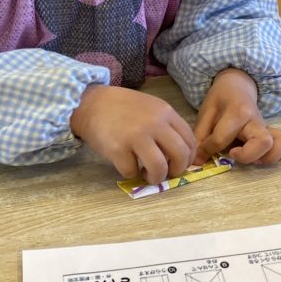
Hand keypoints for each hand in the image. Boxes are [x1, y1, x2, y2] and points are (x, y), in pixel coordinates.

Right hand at [70, 85, 196, 184]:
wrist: (91, 103)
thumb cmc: (122, 108)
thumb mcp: (151, 108)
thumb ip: (166, 126)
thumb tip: (181, 155)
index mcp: (166, 113)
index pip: (190, 140)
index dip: (188, 158)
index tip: (180, 164)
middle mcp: (155, 124)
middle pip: (180, 155)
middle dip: (177, 171)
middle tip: (167, 173)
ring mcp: (136, 136)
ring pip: (159, 168)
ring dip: (155, 178)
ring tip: (147, 175)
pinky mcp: (118, 149)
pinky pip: (132, 172)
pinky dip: (131, 174)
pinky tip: (126, 165)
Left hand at [194, 68, 280, 165]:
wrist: (237, 85)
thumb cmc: (220, 99)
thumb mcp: (206, 113)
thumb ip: (201, 138)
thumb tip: (197, 162)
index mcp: (237, 112)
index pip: (222, 138)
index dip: (207, 150)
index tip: (201, 151)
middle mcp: (256, 120)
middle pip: (263, 142)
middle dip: (247, 156)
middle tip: (233, 154)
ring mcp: (267, 127)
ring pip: (279, 144)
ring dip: (267, 158)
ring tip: (251, 160)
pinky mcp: (273, 133)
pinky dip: (278, 154)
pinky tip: (262, 157)